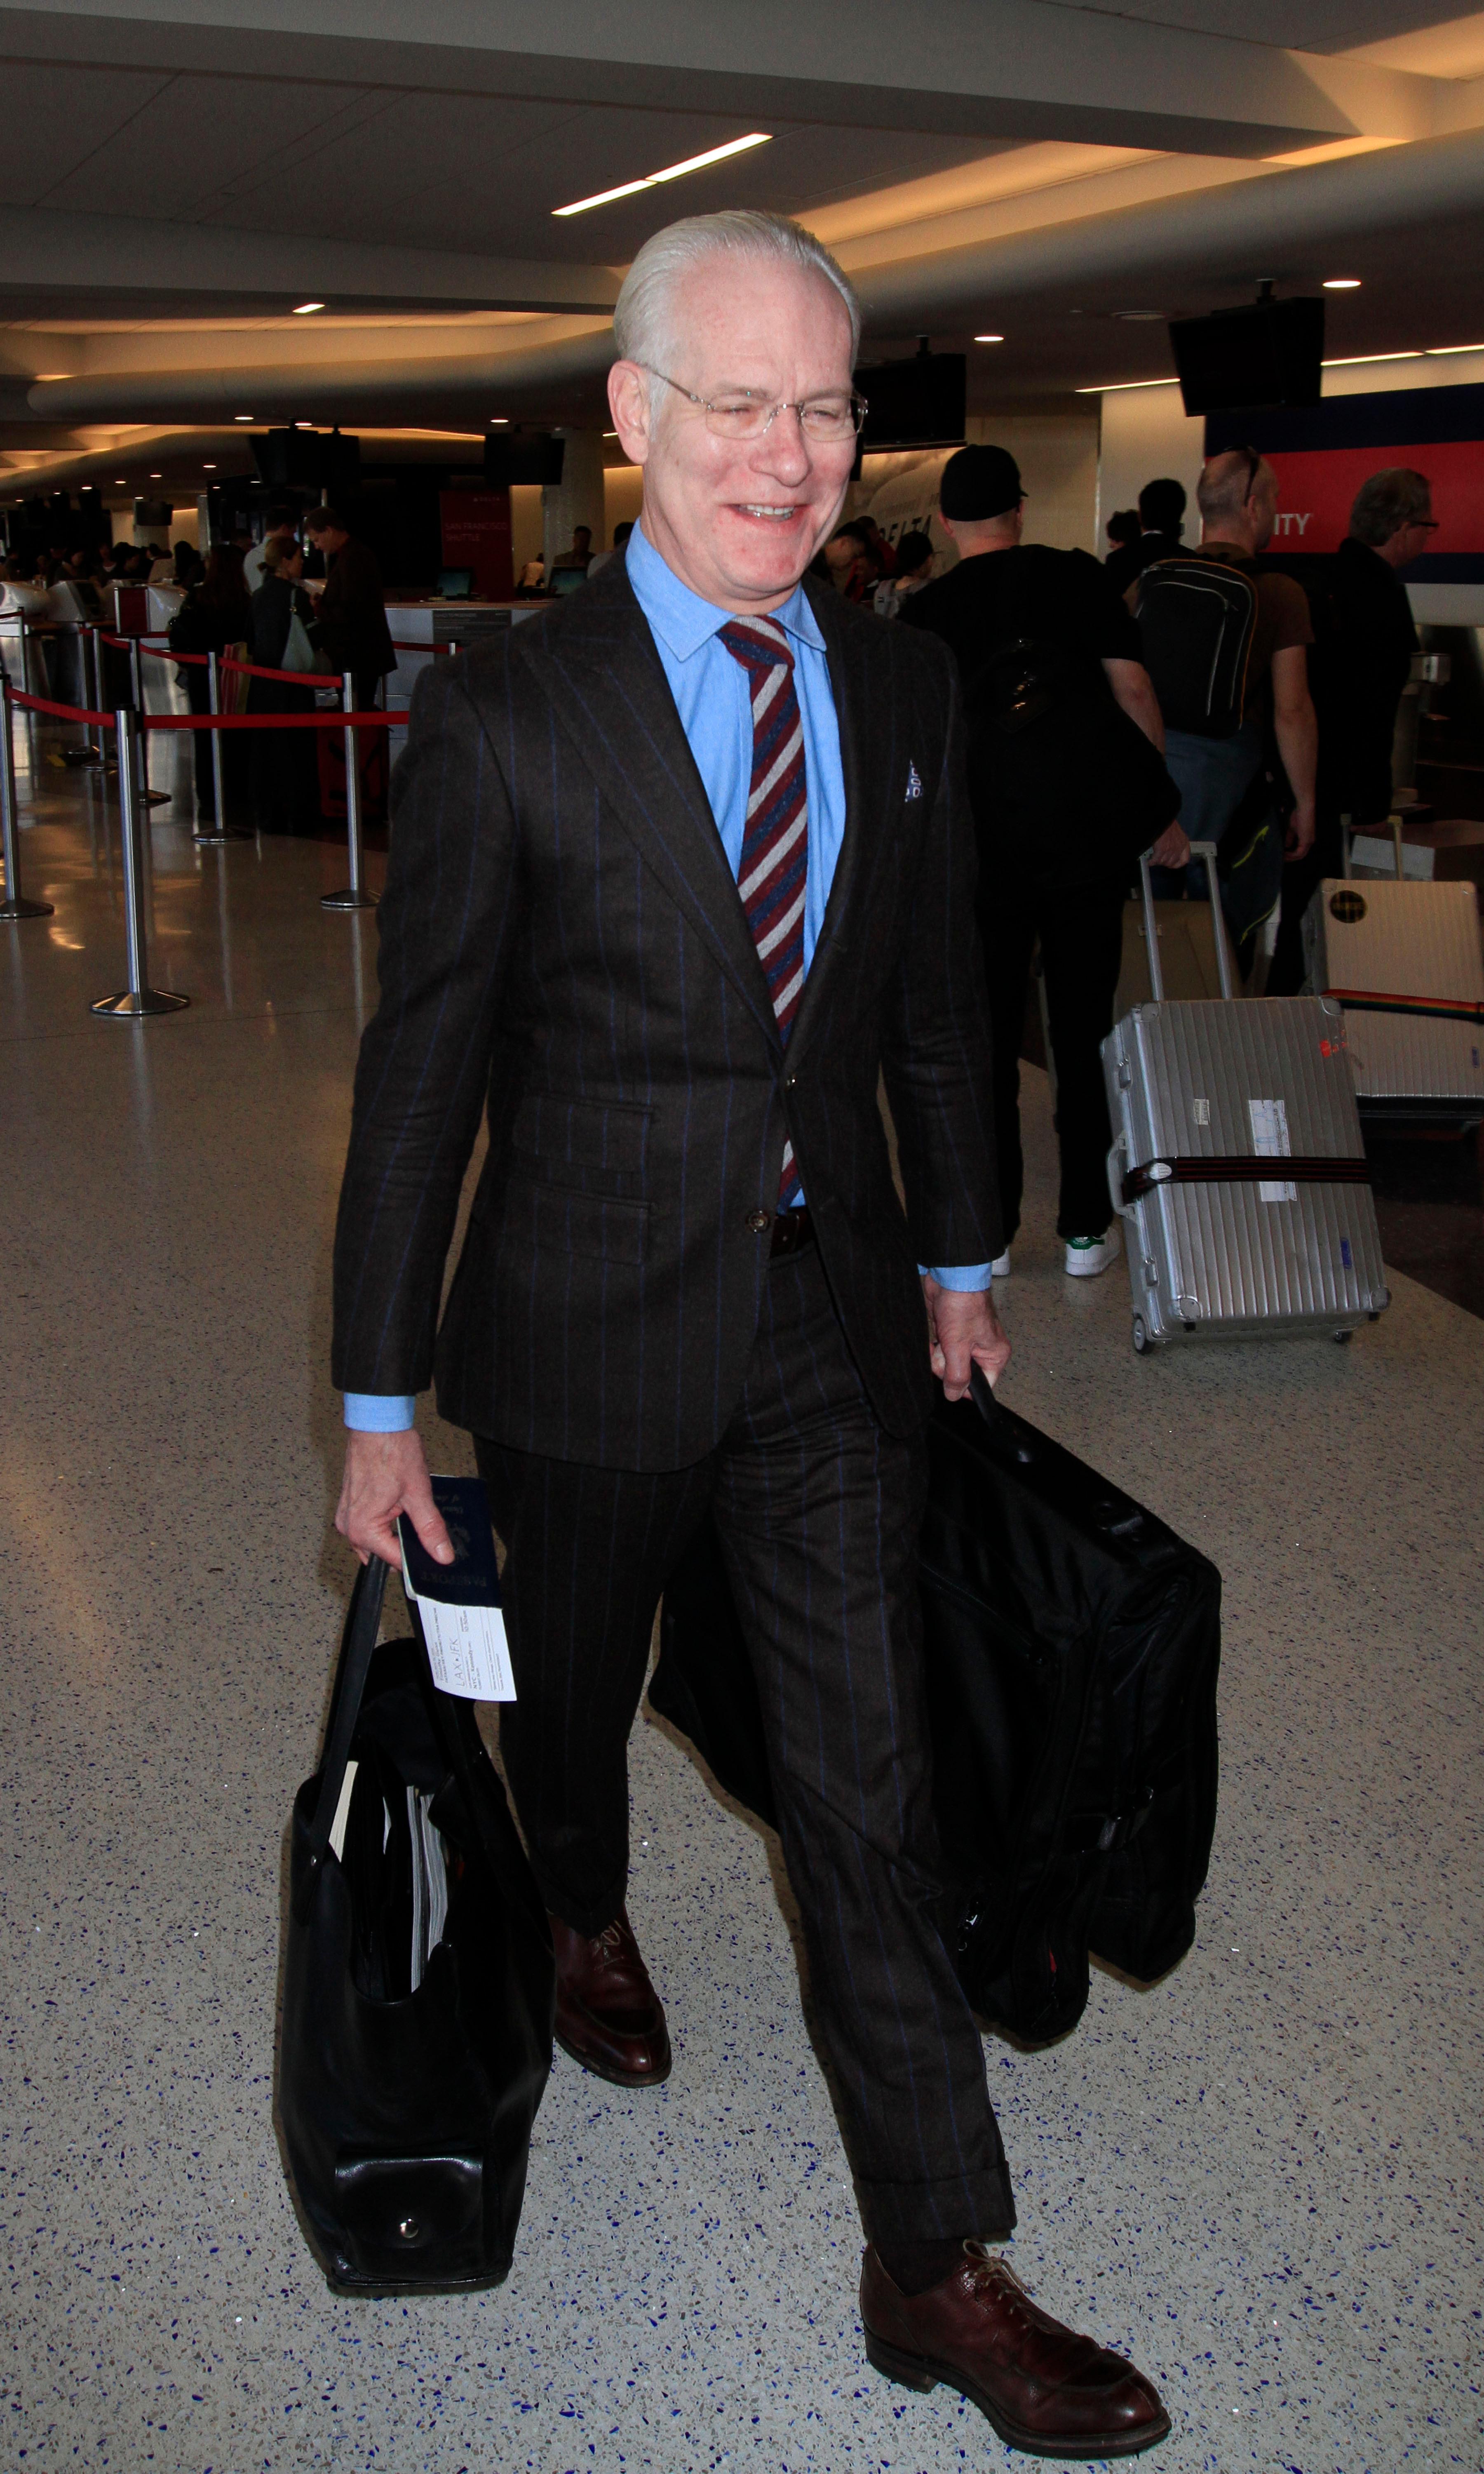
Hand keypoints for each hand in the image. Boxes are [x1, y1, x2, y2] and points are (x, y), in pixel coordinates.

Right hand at [336, 1427, 453, 1569]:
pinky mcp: (350, 1504)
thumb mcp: (418, 1494)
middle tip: (431, 1542)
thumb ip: (430, 1529)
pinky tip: (403, 1515)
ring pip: (376, 1541)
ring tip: (418, 1525)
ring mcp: (347, 1515)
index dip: (418, 1563)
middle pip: (383, 1553)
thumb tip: (442, 1555)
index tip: (435, 1563)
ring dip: (396, 1538)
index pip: (394, 1561)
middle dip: (405, 1550)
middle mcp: (349, 1526)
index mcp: (363, 1528)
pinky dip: (386, 1526)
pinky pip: (369, 1526)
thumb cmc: (392, 1451)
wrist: (376, 1423)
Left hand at [922, 1276, 1011, 1402]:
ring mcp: (965, 1342)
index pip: (984, 1385)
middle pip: (962, 1376)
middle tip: (946, 1349)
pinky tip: (934, 1337)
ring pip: (947, 1364)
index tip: (951, 1380)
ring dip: (938, 1355)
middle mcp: (982, 1350)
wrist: (949, 1278)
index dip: (965, 1387)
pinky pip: (939, 1352)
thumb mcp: (959, 1346)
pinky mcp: (951, 1334)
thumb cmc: (963, 1305)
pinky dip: (933, 1347)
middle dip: (947, 1365)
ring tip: (940, 1338)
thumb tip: (954, 1395)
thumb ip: (957, 1375)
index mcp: (994, 1354)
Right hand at [1147, 821, 1189, 870]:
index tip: (1171, 865)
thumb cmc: (1167, 823)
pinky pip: (1156, 860)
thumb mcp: (1176, 833)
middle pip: (1171, 863)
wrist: (1162, 816)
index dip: (1176, 865)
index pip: (1184, 860)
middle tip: (1158, 859)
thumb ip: (1176, 844)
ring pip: (1163, 862)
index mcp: (1184, 843)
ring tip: (1153, 858)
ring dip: (1157, 861)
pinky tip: (1149, 861)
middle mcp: (1179, 847)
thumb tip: (1170, 854)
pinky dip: (1151, 861)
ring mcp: (1171, 849)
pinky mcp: (1162, 849)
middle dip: (1164, 863)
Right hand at [1284, 801, 1315, 860]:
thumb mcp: (1292, 828)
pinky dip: (1291, 855)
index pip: (1300, 851)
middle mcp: (1310, 841)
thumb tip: (1286, 846)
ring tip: (1281, 858)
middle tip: (1280, 859)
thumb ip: (1290, 837)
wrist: (1303, 808)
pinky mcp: (1306, 841)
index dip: (1291, 855)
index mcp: (1307, 838)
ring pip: (1300, 855)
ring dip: (1290, 858)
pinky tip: (1284, 854)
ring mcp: (1309, 842)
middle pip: (1300, 855)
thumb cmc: (1298, 814)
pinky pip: (1299, 853)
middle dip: (1290, 858)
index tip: (1282, 855)